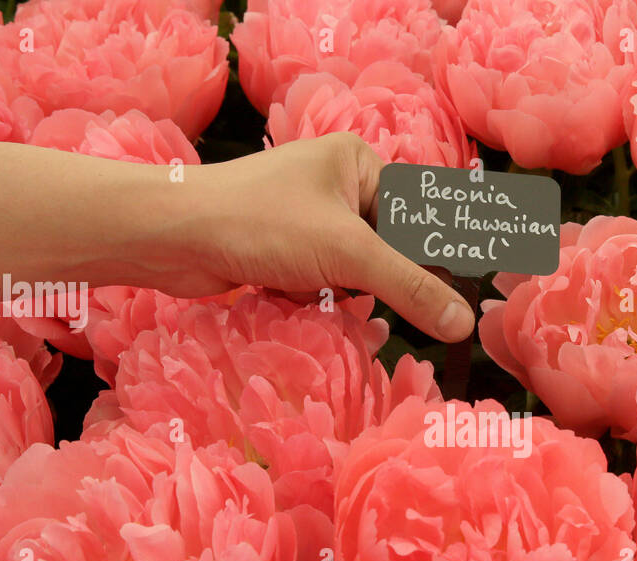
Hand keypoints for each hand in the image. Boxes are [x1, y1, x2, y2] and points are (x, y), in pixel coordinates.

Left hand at [166, 132, 475, 341]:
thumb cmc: (262, 223)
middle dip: (378, 283)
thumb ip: (412, 289)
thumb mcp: (349, 255)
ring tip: (324, 300)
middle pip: (386, 249)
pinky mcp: (282, 251)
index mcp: (357, 162)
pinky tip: (296, 303)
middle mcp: (334, 185)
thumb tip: (463, 323)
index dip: (431, 258)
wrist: (173, 237)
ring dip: (343, 297)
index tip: (454, 299)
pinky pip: (322, 284)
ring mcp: (306, 220)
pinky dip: (315, 301)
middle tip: (374, 302)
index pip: (417, 215)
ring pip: (354, 273)